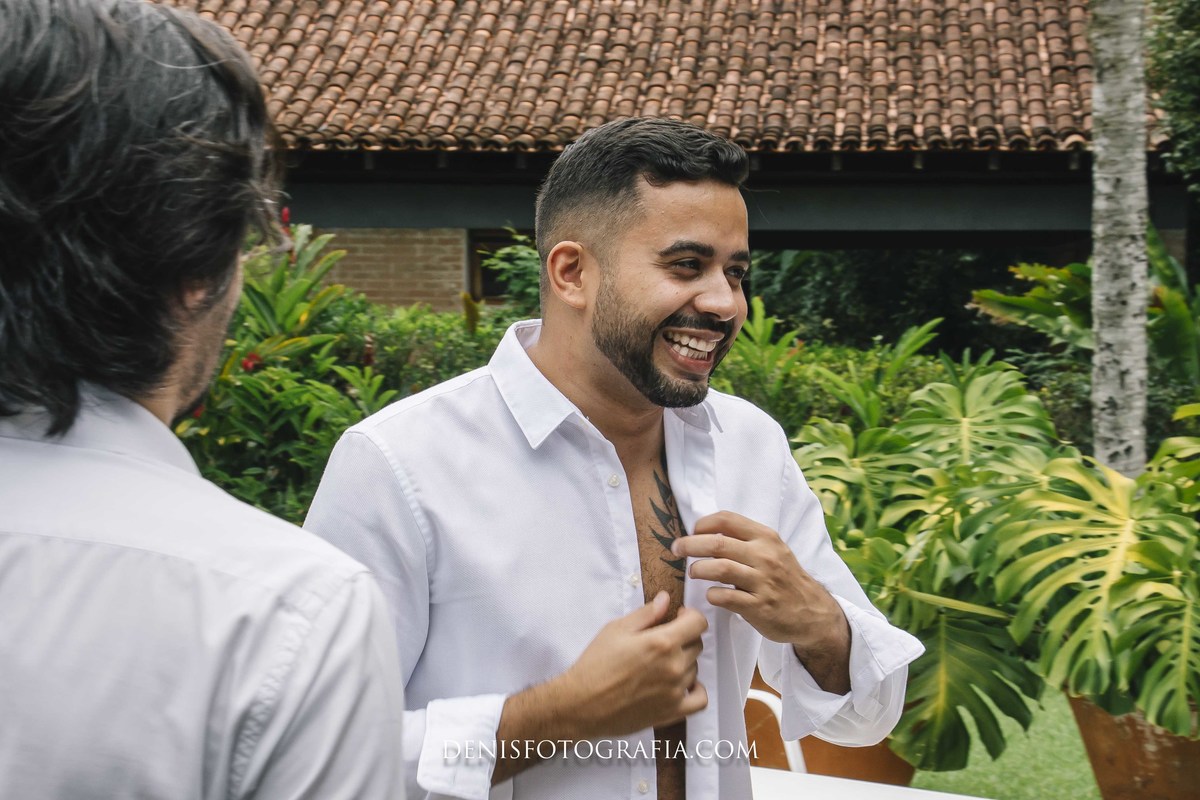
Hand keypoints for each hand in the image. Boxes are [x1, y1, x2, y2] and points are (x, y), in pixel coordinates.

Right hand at [561, 591, 707, 738]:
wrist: (582, 704)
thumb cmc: (595, 666)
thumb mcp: (616, 629)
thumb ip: (646, 613)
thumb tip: (665, 599)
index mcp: (662, 642)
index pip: (698, 623)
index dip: (690, 616)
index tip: (678, 617)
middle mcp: (674, 667)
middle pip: (697, 644)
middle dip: (684, 637)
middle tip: (663, 640)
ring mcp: (675, 691)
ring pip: (695, 668)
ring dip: (684, 662)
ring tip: (661, 663)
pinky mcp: (672, 712)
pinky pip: (699, 700)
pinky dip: (695, 689)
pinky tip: (681, 683)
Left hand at [672, 511, 850, 691]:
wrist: (812, 612)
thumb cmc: (784, 578)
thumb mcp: (772, 550)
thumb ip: (745, 540)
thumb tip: (706, 533)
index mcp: (765, 537)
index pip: (727, 519)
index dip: (703, 524)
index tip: (692, 532)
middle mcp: (765, 556)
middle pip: (717, 543)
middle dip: (690, 545)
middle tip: (677, 549)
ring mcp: (762, 582)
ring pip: (720, 568)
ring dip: (698, 569)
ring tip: (693, 572)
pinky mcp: (759, 607)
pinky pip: (726, 597)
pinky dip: (712, 594)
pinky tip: (710, 594)